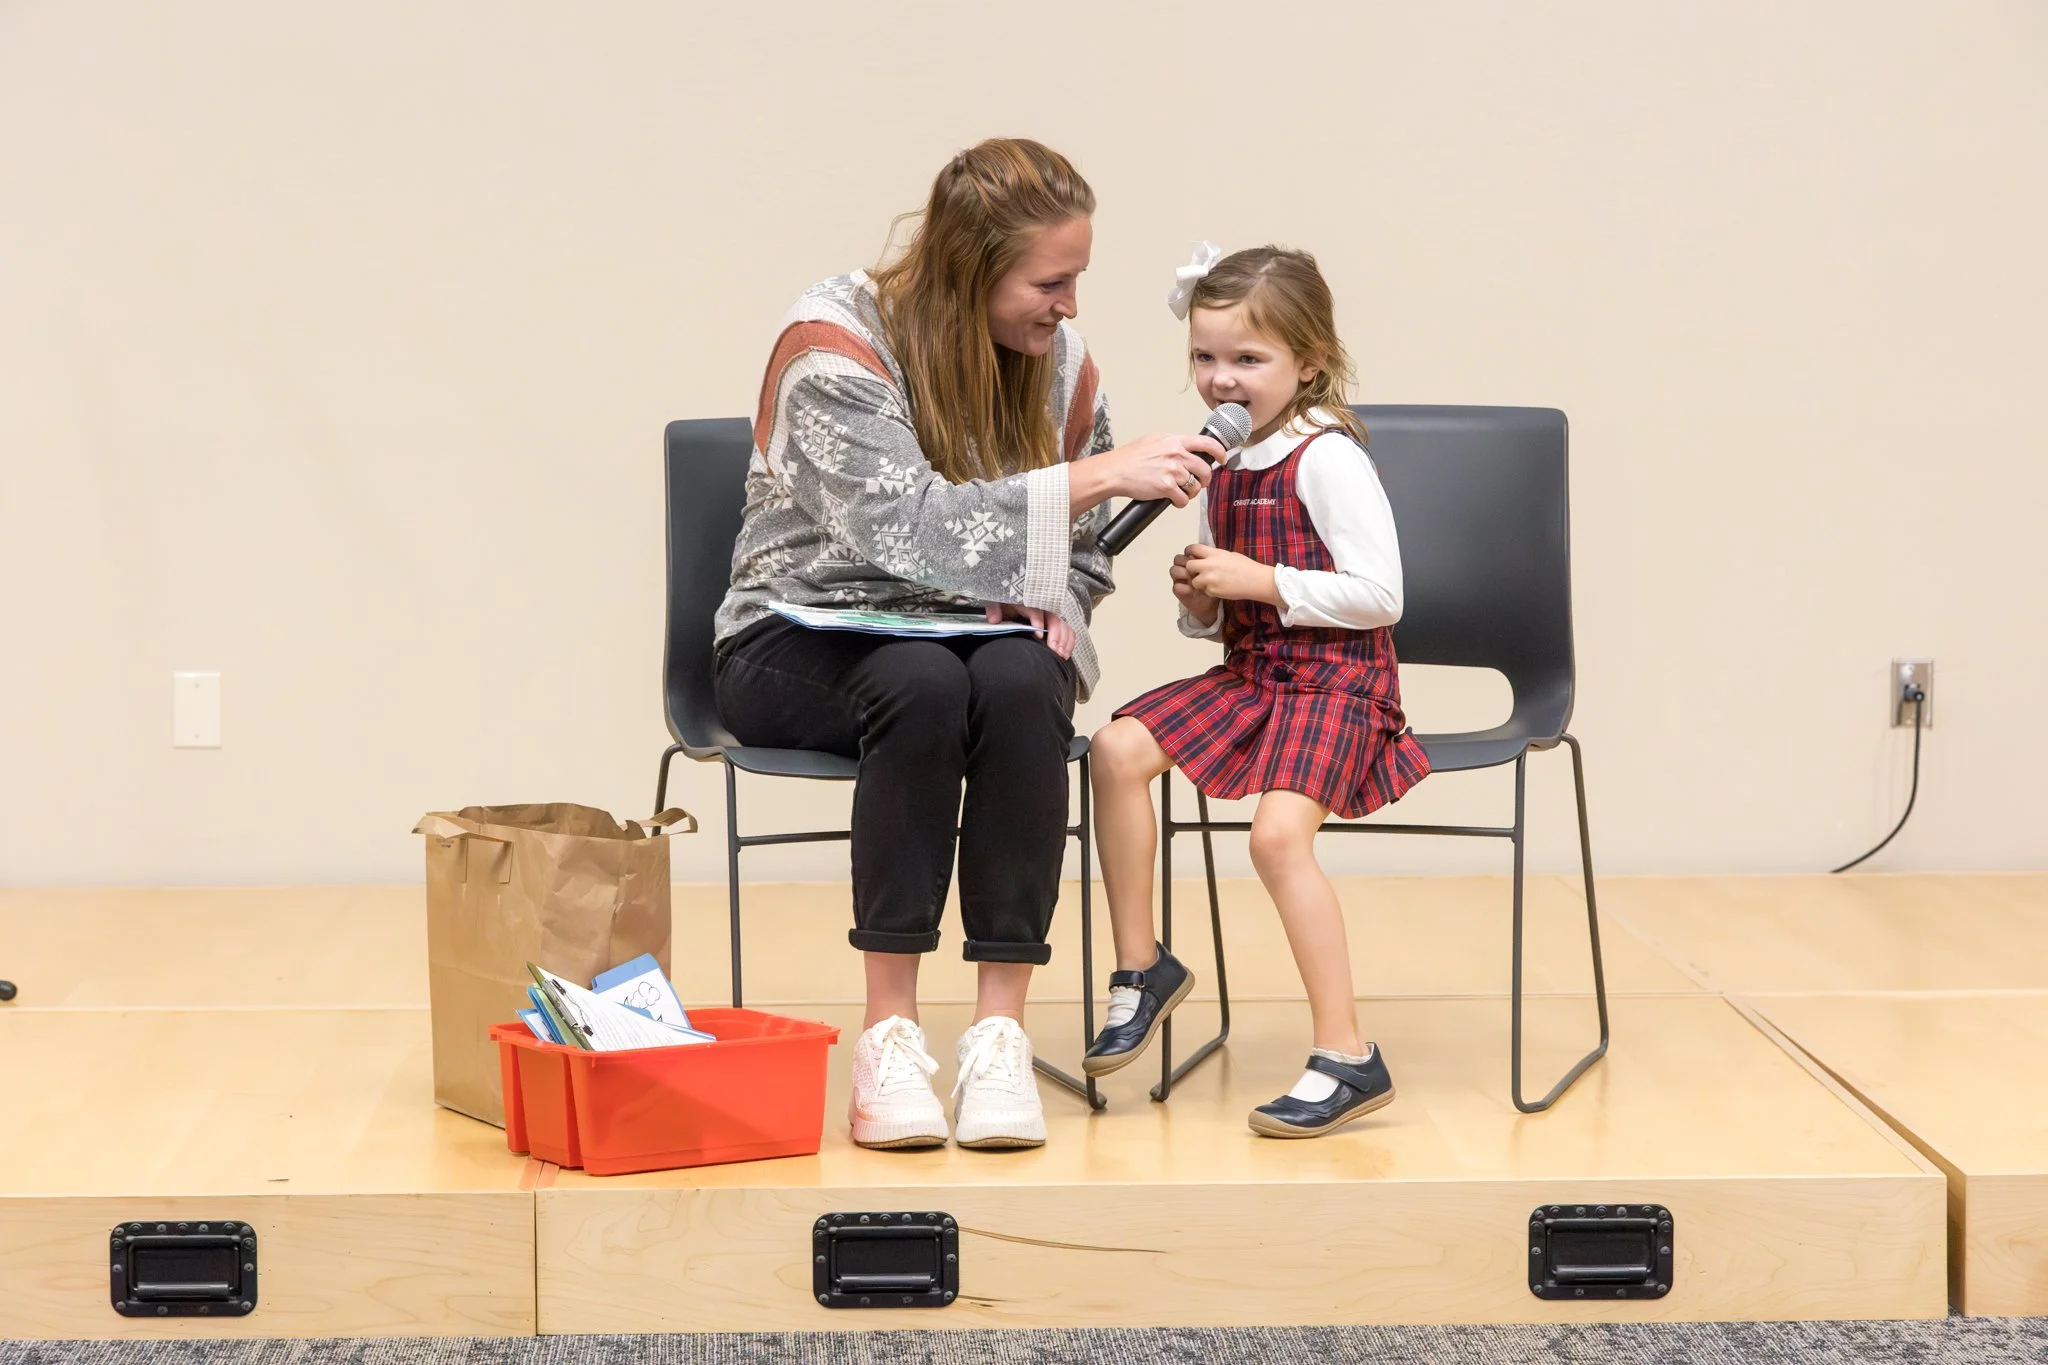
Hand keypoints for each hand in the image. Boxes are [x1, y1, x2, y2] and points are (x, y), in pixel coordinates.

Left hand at [986, 602, 1074, 658]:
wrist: (1012, 602)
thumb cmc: (1006, 604)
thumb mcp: (997, 603)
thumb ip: (994, 609)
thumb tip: (994, 619)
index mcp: (1027, 602)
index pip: (1035, 609)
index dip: (1038, 621)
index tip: (1039, 634)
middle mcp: (1042, 608)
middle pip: (1054, 618)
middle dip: (1056, 634)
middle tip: (1054, 648)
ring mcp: (1050, 616)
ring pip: (1063, 625)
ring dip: (1064, 640)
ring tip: (1061, 654)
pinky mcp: (1056, 623)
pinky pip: (1068, 630)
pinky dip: (1069, 642)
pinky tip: (1066, 653)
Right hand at [1074, 432, 1223, 512]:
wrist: (1115, 471)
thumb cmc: (1130, 457)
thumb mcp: (1154, 440)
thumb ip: (1173, 443)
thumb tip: (1186, 448)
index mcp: (1175, 441)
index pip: (1207, 443)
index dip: (1220, 452)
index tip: (1222, 459)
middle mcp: (1177, 454)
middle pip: (1205, 469)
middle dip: (1204, 480)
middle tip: (1198, 483)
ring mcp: (1172, 471)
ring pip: (1195, 486)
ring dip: (1190, 492)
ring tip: (1179, 491)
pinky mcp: (1166, 487)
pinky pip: (1184, 499)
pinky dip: (1180, 502)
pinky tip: (1172, 499)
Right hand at [1170, 552, 1219, 624]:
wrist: (1214, 602)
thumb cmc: (1218, 584)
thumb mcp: (1219, 570)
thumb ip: (1213, 561)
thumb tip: (1210, 555)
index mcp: (1195, 560)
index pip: (1188, 550)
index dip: (1191, 552)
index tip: (1201, 558)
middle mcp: (1185, 568)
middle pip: (1178, 558)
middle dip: (1185, 561)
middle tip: (1196, 568)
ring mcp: (1181, 579)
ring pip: (1174, 570)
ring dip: (1183, 573)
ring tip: (1193, 579)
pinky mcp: (1179, 591)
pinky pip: (1176, 586)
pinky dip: (1183, 587)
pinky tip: (1192, 589)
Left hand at [1182, 543, 1277, 605]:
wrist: (1256, 581)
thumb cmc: (1246, 566)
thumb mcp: (1229, 555)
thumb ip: (1214, 555)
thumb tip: (1204, 557)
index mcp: (1214, 553)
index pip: (1193, 548)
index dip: (1189, 552)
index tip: (1191, 555)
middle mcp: (1209, 565)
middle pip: (1189, 566)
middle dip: (1192, 569)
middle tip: (1198, 572)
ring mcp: (1210, 579)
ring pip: (1194, 581)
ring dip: (1199, 582)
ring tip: (1211, 582)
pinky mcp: (1212, 591)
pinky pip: (1204, 591)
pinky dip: (1209, 591)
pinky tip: (1220, 588)